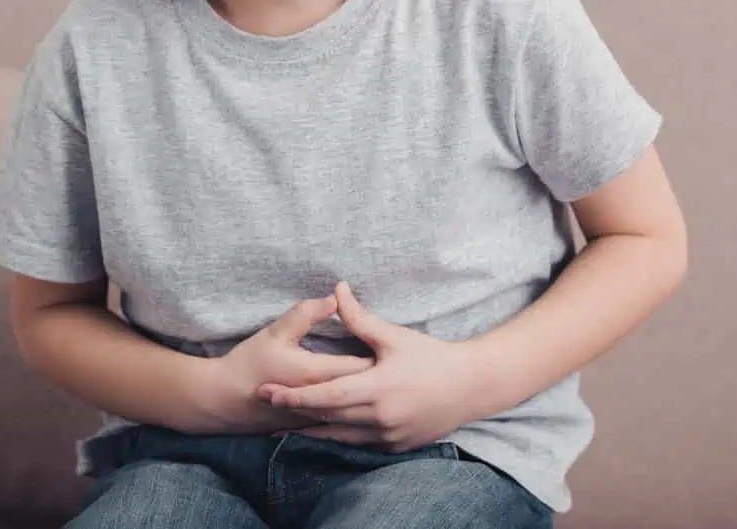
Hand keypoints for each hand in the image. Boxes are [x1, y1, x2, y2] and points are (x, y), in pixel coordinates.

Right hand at [203, 294, 375, 434]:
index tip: (391, 345)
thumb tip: (334, 297)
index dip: (381, 356)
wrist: (224, 400)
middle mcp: (323, 401)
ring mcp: (318, 419)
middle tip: (394, 362)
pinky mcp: (311, 428)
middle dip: (382, 377)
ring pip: (357, 411)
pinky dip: (355, 412)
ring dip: (371, 397)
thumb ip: (305, 314)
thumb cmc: (250, 362)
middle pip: (366, 391)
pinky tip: (362, 403)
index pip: (362, 367)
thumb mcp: (275, 332)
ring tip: (384, 382)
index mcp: (318, 374)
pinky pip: (343, 423)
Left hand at [257, 281, 485, 451]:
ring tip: (281, 425)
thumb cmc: (431, 356)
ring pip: (339, 435)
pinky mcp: (396, 446)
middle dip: (294, 412)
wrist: (471, 387)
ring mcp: (389, 436)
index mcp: (377, 388)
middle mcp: (380, 417)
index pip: (326, 396)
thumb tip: (335, 290)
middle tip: (265, 404)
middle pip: (327, 417)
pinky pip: (358, 443)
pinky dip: (336, 436)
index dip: (294, 396)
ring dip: (310, 430)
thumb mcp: (393, 336)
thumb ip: (359, 318)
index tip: (268, 392)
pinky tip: (318, 431)